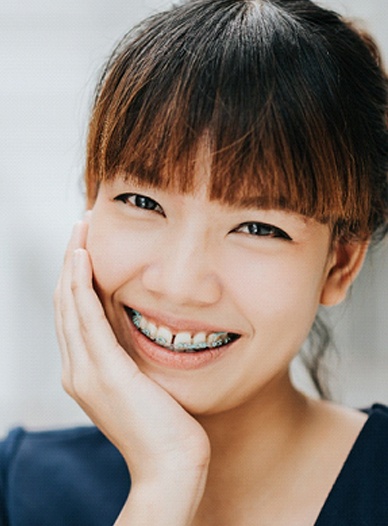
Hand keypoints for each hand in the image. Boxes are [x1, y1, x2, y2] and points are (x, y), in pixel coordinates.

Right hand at [54, 219, 209, 523]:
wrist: (171, 466)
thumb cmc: (166, 424)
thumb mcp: (142, 379)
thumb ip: (130, 352)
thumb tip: (136, 321)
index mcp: (85, 371)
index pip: (74, 313)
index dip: (77, 275)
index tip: (87, 243)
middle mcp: (77, 369)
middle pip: (65, 302)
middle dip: (72, 259)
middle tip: (81, 224)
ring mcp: (85, 372)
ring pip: (69, 304)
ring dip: (74, 262)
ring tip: (81, 228)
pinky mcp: (104, 373)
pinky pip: (86, 318)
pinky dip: (81, 285)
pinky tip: (84, 258)